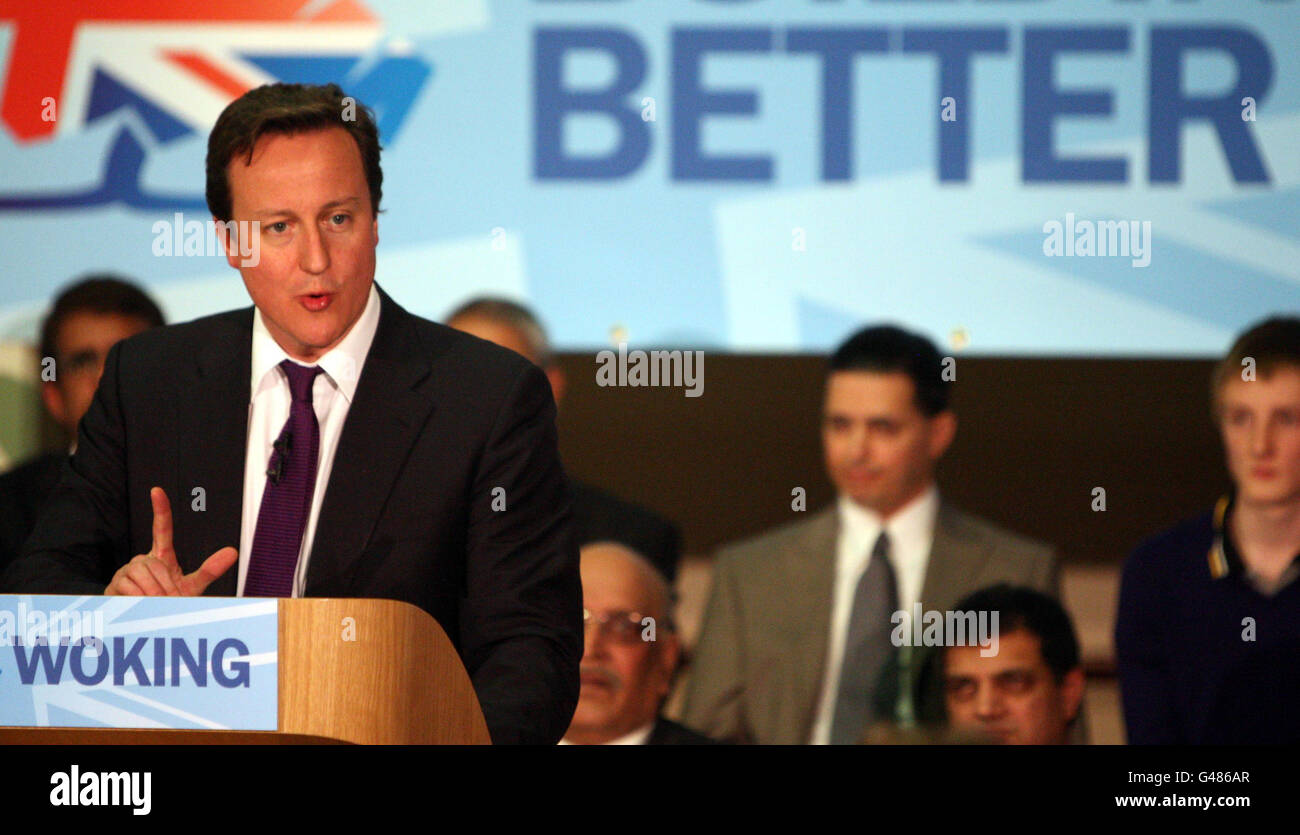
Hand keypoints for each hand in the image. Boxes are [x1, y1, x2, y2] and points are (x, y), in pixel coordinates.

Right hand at [104, 487, 237, 595]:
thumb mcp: (192, 586)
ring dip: (152, 594)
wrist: (151, 622)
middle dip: (164, 586)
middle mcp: (143, 560)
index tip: (157, 491)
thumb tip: (232, 552)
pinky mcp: (114, 584)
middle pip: (154, 565)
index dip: (161, 509)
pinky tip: (140, 604)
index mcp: (162, 556)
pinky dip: (138, 599)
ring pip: (141, 575)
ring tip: (155, 602)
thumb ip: (210, 569)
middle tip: (167, 599)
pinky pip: (128, 587)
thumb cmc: (170, 602)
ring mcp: (127, 570)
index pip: (162, 529)